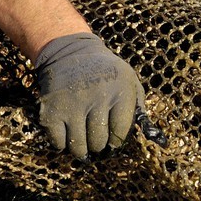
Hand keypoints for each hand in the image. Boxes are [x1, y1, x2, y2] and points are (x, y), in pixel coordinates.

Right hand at [35, 32, 144, 158]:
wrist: (69, 52)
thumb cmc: (105, 72)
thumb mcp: (128, 79)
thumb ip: (138, 106)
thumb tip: (149, 136)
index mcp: (120, 89)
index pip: (120, 131)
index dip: (116, 140)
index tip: (112, 140)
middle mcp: (97, 96)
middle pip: (98, 142)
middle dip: (98, 145)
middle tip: (95, 139)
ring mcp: (72, 104)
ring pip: (78, 147)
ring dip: (81, 148)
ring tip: (82, 138)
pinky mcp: (51, 110)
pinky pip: (59, 143)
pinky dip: (62, 143)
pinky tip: (67, 132)